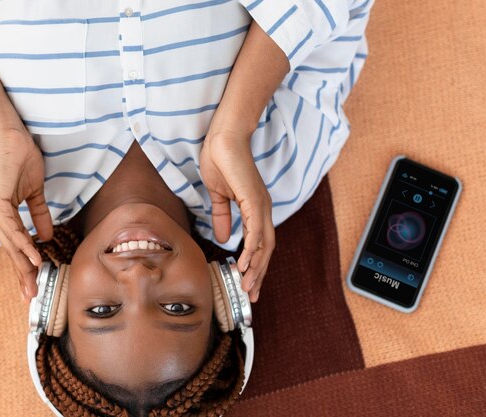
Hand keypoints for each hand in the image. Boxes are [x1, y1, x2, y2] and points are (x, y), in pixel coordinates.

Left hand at [0, 126, 52, 302]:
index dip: (26, 266)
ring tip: (32, 284)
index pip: (17, 246)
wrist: (10, 137)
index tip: (34, 285)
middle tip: (31, 296)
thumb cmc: (21, 160)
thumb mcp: (35, 192)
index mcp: (4, 216)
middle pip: (12, 252)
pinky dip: (23, 244)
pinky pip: (13, 229)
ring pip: (11, 245)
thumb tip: (47, 235)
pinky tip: (33, 256)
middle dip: (23, 275)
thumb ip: (39, 214)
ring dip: (23, 265)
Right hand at [200, 128, 274, 301]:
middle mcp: (263, 210)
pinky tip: (246, 264)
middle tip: (251, 295)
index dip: (254, 265)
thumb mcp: (218, 197)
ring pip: (264, 244)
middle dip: (259, 274)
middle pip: (266, 250)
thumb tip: (222, 239)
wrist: (223, 138)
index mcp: (255, 210)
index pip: (259, 244)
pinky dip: (252, 250)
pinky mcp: (254, 200)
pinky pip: (255, 231)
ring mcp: (261, 205)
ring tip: (248, 287)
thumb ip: (222, 217)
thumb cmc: (220, 161)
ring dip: (256, 268)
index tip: (247, 284)